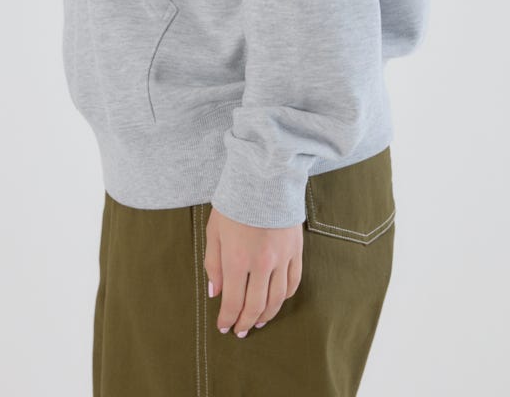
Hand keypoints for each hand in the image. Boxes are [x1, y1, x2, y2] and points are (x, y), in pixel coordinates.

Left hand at [204, 204, 302, 335]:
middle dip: (244, 322)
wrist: (264, 177)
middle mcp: (261, 263)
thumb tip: (215, 293)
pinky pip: (292, 283)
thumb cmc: (235, 203)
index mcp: (237, 259)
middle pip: (255, 306)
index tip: (223, 327)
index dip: (227, 319)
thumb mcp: (214, 231)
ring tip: (256, 322)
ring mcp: (282, 258)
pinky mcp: (296, 251)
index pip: (233, 302)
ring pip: (276, 300)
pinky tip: (275, 302)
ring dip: (265, 315)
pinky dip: (284, 298)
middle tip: (239, 331)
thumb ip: (213, 264)